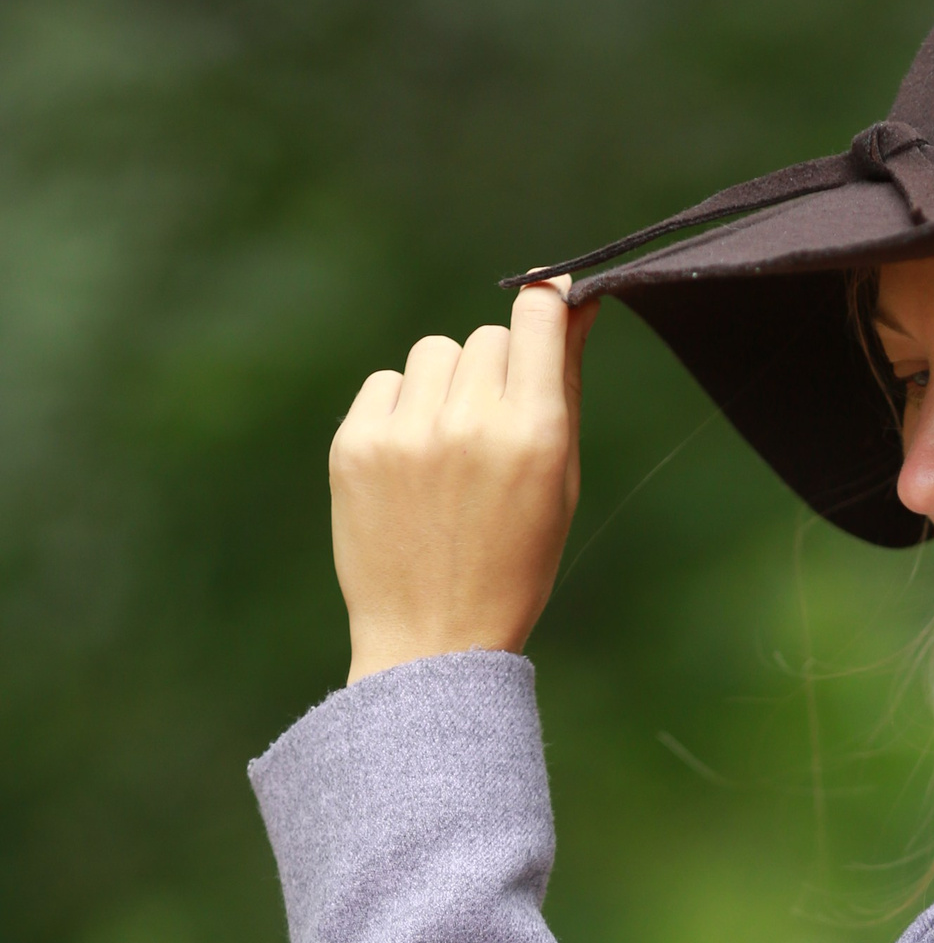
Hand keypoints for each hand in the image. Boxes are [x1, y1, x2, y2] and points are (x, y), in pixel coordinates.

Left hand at [329, 278, 598, 683]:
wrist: (432, 639)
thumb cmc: (513, 564)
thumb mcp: (559, 484)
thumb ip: (563, 389)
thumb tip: (570, 303)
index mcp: (534, 435)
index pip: (537, 313)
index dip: (545, 304)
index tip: (546, 310)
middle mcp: (469, 424)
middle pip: (487, 336)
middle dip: (495, 372)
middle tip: (492, 435)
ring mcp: (406, 433)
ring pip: (434, 352)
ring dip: (445, 387)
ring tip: (447, 452)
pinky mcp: (354, 444)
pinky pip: (385, 384)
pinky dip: (399, 412)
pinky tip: (409, 467)